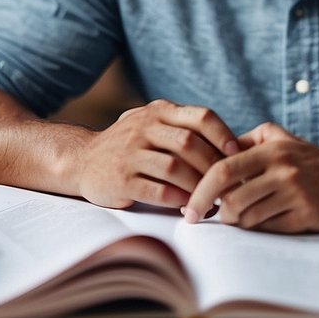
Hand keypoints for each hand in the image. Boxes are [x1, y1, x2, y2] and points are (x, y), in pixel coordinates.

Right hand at [76, 100, 238, 209]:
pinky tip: (188, 206)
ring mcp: (130, 153)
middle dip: (213, 167)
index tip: (237, 154)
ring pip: (175, 168)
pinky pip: (157, 191)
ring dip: (198, 186)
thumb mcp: (153, 124)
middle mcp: (143, 128)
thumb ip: (184, 127)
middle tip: (227, 184)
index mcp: (158, 111)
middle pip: (190, 144)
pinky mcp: (120, 179)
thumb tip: (235, 146)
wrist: (81, 159)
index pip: (201, 116)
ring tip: (211, 199)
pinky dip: (178, 200)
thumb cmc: (131, 146)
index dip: (223, 135)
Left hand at [182, 122, 318, 232]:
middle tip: (217, 216)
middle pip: (232, 200)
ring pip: (248, 219)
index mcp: (271, 151)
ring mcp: (295, 195)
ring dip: (238, 223)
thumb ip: (246, 142)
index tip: (190, 210)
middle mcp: (283, 171)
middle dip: (219, 213)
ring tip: (242, 217)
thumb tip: (210, 153)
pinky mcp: (305, 217)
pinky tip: (263, 221)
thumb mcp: (280, 138)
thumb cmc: (310, 159)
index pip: (222, 171)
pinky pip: (268, 230)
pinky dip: (259, 229)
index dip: (200, 192)